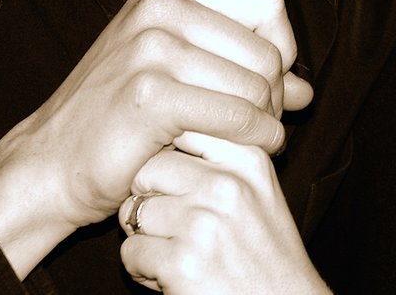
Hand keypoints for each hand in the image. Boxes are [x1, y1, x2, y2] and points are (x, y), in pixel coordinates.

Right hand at [0, 0, 312, 278]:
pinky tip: (252, 150)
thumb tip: (305, 90)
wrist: (49, 164)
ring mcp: (152, 47)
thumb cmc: (119, 119)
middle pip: (267, 48)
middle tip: (264, 123)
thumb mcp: (180, 74)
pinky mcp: (151, 94)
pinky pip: (238, 115)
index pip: (268, 3)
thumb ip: (243, 70)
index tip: (272, 83)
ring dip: (268, 121)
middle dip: (276, 94)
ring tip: (254, 139)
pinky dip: (256, 137)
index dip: (284, 47)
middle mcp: (160, 7)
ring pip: (258, 84)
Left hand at [119, 132, 331, 293]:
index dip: (170, 157)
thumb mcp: (258, 188)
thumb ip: (223, 152)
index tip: (183, 182)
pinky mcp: (183, 263)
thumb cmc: (264, 251)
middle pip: (149, 170)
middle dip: (151, 199)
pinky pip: (131, 252)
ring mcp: (204, 223)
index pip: (182, 127)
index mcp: (248, 159)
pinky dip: (144, 269)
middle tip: (178, 225)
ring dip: (146, 238)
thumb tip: (172, 120)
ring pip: (134, 213)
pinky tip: (176, 274)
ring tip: (181, 252)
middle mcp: (228, 185)